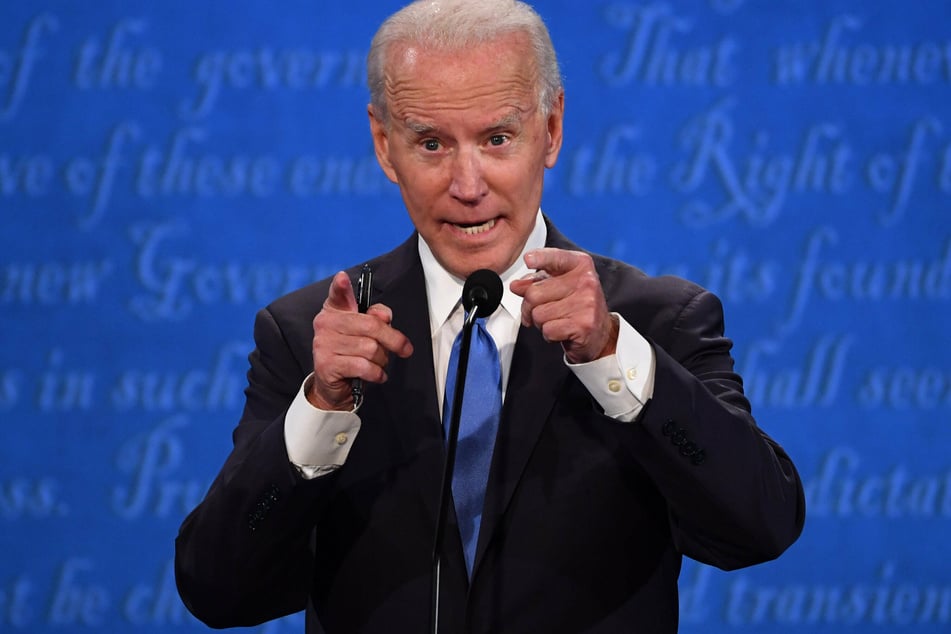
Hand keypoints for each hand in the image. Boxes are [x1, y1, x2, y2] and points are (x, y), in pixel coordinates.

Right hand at [309, 271, 413, 409]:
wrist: (334, 386)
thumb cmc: (353, 354)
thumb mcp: (367, 333)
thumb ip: (376, 319)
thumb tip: (384, 316)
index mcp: (335, 310)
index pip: (337, 294)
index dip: (340, 286)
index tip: (343, 278)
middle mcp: (325, 323)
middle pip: (371, 325)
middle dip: (393, 339)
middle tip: (404, 349)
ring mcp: (323, 344)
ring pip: (371, 348)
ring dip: (382, 360)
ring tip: (378, 364)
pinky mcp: (326, 365)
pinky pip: (363, 366)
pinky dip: (376, 373)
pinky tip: (375, 374)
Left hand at [509, 248, 617, 363]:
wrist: (600, 334)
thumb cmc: (577, 307)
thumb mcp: (558, 287)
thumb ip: (536, 282)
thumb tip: (516, 286)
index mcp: (580, 265)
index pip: (555, 258)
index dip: (539, 258)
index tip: (528, 259)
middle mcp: (586, 281)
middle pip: (534, 293)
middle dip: (529, 307)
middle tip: (541, 311)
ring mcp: (586, 303)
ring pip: (538, 314)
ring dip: (540, 322)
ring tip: (556, 320)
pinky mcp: (583, 325)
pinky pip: (548, 330)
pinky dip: (549, 335)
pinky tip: (562, 331)